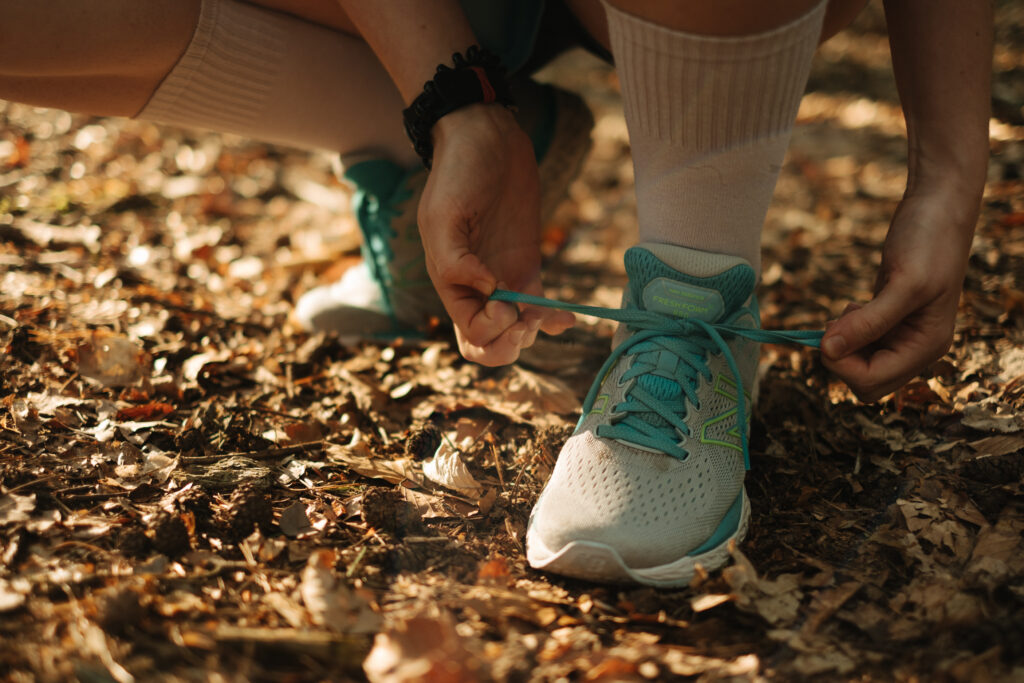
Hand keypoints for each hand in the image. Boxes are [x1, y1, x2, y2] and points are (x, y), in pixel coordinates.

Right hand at [417, 104, 573, 364]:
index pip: (469, 335)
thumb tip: (487, 291)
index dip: (490, 331)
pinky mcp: (526, 266)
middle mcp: (474, 289)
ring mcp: (502, 279)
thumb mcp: (444, 216)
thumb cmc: (458, 174)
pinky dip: (551, 318)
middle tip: (526, 323)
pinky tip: (567, 318)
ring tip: (549, 315)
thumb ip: (456, 262)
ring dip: (532, 333)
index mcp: (450, 283)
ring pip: (515, 330)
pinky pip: (538, 305)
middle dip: (509, 345)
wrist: (485, 139)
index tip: (506, 304)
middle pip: (489, 344)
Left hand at [821, 189, 978, 401]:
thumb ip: (868, 322)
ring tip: (851, 310)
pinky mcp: (887, 319)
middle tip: (836, 323)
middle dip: (842, 359)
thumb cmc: (930, 242)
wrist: (938, 207)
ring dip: (843, 344)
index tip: (828, 333)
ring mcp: (901, 334)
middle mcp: (915, 347)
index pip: (872, 382)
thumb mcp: (903, 283)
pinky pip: (859, 342)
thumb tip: (829, 350)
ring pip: (859, 363)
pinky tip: (854, 308)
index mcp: (927, 346)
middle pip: (865, 382)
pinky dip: (847, 331)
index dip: (842, 365)